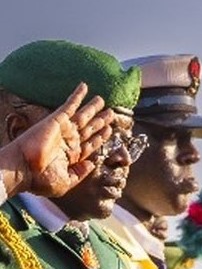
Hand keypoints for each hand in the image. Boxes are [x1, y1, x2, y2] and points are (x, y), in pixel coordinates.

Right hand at [1, 84, 113, 198]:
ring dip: (93, 108)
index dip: (101, 136)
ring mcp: (63, 130)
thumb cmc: (40, 180)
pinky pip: (69, 105)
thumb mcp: (66, 182)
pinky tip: (85, 87)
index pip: (91, 144)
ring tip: (103, 100)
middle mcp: (69, 141)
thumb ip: (80, 173)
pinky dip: (77, 96)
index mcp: (72, 156)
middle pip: (89, 128)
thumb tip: (92, 164)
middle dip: (101, 121)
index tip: (110, 129)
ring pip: (83, 116)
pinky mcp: (56, 121)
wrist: (23, 170)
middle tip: (112, 113)